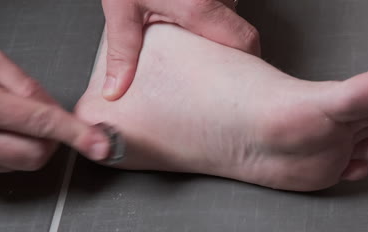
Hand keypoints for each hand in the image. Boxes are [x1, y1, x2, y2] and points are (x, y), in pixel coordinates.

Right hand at [0, 51, 109, 172]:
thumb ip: (24, 86)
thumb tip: (54, 107)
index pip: (42, 123)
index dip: (77, 134)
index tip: (100, 145)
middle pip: (37, 154)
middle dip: (52, 140)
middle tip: (43, 118)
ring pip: (20, 165)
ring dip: (30, 145)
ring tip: (12, 120)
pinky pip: (2, 168)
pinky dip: (12, 153)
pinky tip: (3, 133)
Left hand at [102, 0, 260, 100]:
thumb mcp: (121, 9)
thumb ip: (122, 52)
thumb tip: (117, 88)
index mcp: (197, 6)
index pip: (244, 39)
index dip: (249, 61)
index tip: (241, 77)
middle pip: (242, 30)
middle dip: (234, 52)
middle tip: (218, 69)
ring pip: (232, 16)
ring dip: (222, 32)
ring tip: (201, 47)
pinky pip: (222, 4)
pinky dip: (214, 17)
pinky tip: (196, 24)